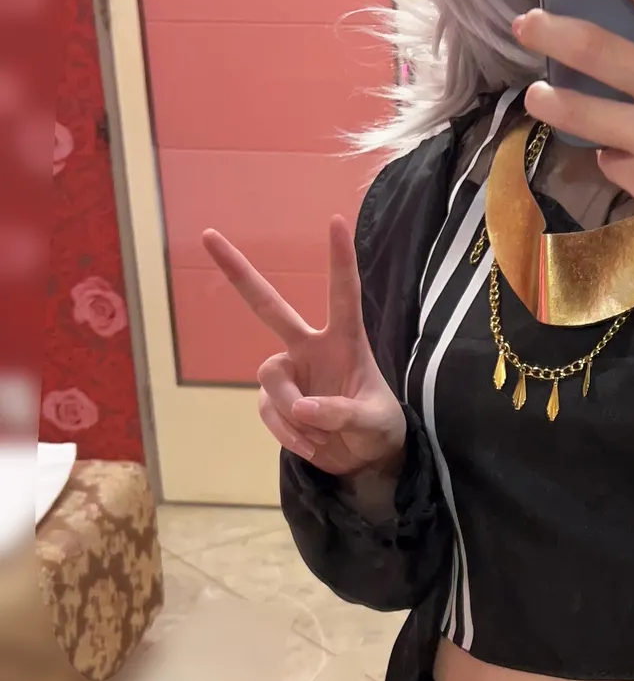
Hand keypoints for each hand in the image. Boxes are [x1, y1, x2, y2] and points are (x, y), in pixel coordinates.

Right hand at [203, 219, 406, 476]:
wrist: (364, 459)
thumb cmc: (378, 427)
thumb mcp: (373, 422)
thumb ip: (342, 413)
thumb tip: (302, 409)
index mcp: (345, 341)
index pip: (343, 294)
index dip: (340, 259)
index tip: (335, 221)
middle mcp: (310, 347)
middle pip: (268, 306)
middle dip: (238, 272)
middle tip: (208, 236)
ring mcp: (289, 372)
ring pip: (271, 381)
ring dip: (292, 414)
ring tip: (321, 437)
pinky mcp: (274, 401)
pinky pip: (269, 412)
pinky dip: (288, 434)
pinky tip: (312, 445)